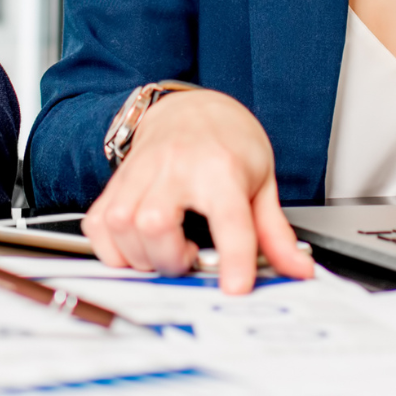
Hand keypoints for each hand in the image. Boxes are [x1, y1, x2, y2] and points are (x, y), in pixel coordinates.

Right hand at [82, 89, 313, 293]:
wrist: (190, 109)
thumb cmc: (226, 143)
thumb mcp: (262, 182)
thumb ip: (275, 232)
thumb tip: (298, 269)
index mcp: (219, 168)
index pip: (228, 217)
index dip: (233, 258)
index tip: (234, 287)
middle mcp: (174, 167)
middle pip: (155, 225)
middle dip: (170, 259)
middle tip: (189, 258)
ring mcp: (139, 172)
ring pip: (120, 225)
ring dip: (141, 256)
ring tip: (166, 250)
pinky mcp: (115, 182)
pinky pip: (98, 224)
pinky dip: (112, 248)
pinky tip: (137, 247)